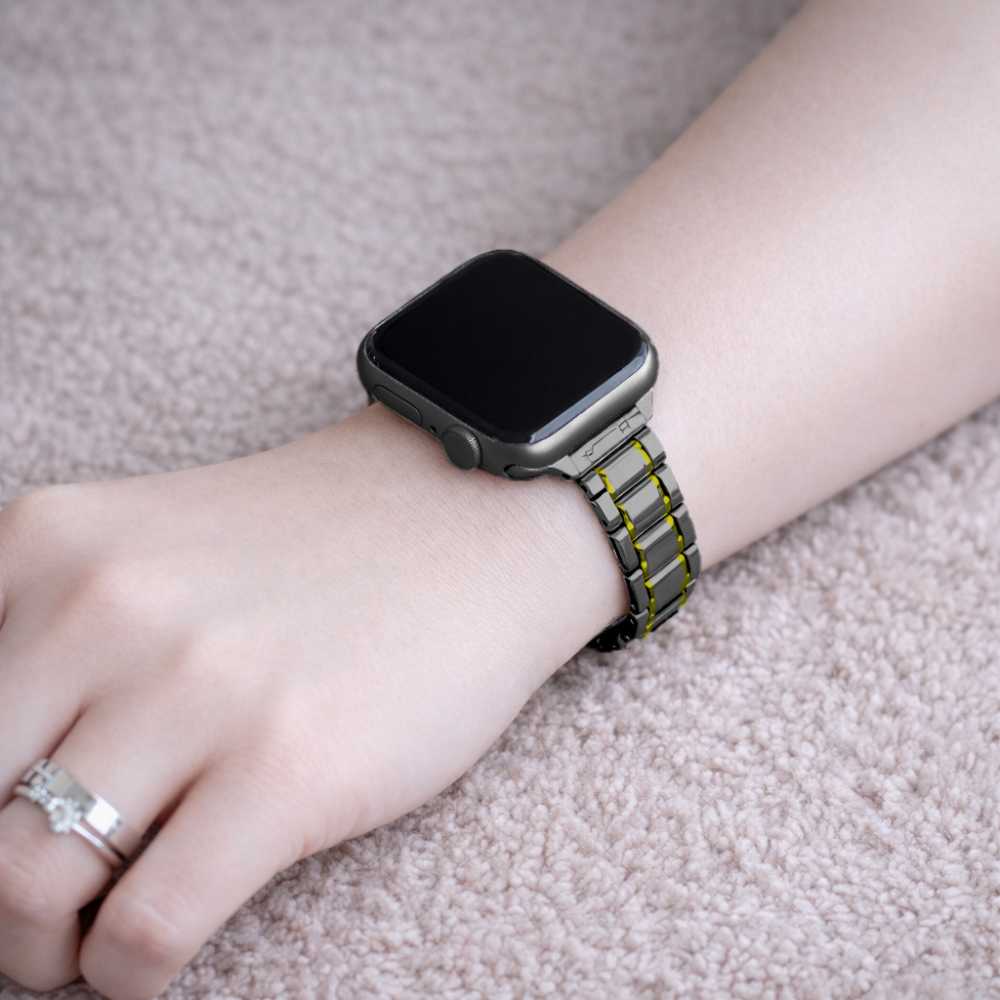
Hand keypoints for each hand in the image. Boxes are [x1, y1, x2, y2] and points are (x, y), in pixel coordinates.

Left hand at [0, 401, 618, 997]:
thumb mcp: (145, 554)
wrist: (470, 521)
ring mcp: (201, 687)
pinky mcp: (290, 767)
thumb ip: (46, 646)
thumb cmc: (314, 552)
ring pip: (22, 892)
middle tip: (34, 915)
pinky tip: (157, 945)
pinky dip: (126, 973)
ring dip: (39, 949)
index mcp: (48, 546)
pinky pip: (141, 933)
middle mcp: (106, 607)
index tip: (7, 831)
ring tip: (91, 934)